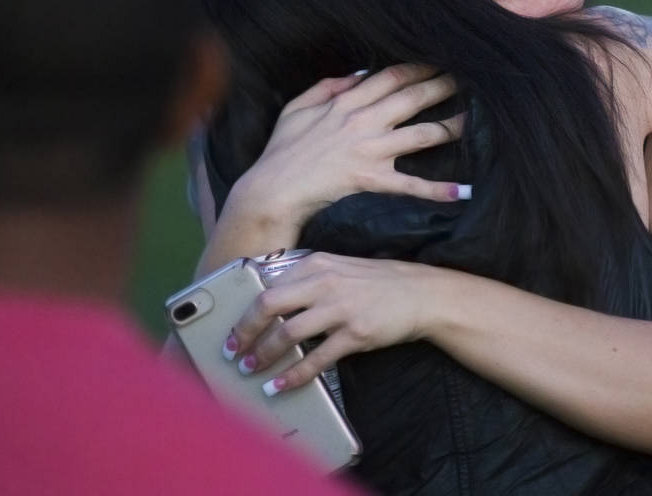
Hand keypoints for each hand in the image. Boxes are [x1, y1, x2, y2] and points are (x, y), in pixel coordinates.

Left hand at [222, 252, 433, 393]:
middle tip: (230, 351)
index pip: (267, 285)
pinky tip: (279, 387)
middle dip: (243, 331)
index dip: (243, 309)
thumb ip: (307, 280)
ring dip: (263, 355)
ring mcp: (340, 308)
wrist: (421, 293)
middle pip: (268, 305)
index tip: (230, 327)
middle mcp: (324, 282)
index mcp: (315, 263)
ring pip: (288, 334)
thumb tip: (271, 300)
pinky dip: (293, 376)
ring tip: (249, 371)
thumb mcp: (339, 269)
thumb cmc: (377, 283)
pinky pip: (316, 358)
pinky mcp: (355, 334)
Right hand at [231, 63, 466, 228]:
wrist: (273, 189)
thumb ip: (328, 87)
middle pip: (413, 97)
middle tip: (470, 78)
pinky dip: (436, 189)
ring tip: (476, 120)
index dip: (420, 66)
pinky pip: (410, 183)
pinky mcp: (372, 179)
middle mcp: (364, 121)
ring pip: (422, 134)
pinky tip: (461, 191)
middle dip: (444, 85)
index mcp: (347, 101)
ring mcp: (370, 150)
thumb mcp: (297, 107)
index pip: (392, 76)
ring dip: (453, 126)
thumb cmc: (282, 150)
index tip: (440, 59)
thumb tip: (358, 76)